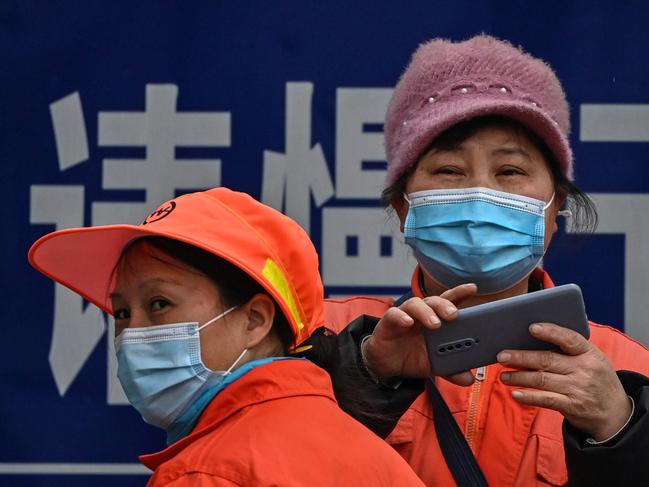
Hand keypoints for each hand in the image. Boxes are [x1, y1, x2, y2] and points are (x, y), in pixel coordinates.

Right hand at [362, 283, 477, 385]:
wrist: (387, 366)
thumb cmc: (413, 357)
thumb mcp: (435, 365)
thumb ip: (452, 369)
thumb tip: (468, 379)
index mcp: (437, 319)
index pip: (449, 302)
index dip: (460, 293)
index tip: (472, 288)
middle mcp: (422, 314)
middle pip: (434, 301)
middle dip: (445, 305)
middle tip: (454, 315)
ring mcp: (405, 315)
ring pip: (416, 304)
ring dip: (426, 312)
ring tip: (435, 324)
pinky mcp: (388, 322)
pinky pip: (394, 314)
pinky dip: (401, 317)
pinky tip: (408, 322)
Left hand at [498, 322, 630, 440]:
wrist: (615, 413)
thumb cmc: (595, 379)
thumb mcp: (592, 360)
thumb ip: (568, 350)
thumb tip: (530, 341)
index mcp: (589, 353)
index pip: (569, 339)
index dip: (550, 332)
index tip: (532, 327)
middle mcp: (584, 369)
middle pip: (547, 360)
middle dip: (521, 357)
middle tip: (502, 356)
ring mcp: (578, 388)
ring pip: (542, 379)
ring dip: (519, 377)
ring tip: (504, 375)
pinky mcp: (572, 406)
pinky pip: (546, 400)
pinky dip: (528, 396)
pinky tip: (515, 393)